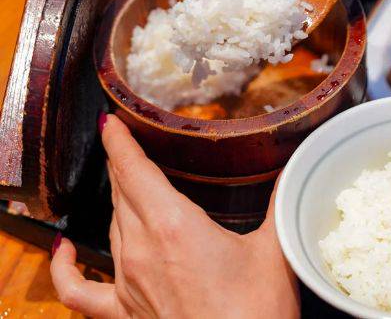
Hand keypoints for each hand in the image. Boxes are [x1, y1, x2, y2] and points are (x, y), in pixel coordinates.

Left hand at [50, 114, 298, 318]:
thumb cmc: (258, 311)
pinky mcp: (124, 313)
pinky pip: (79, 291)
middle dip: (125, 163)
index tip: (112, 121)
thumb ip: (279, 202)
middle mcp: (141, 250)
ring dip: (118, 199)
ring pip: (111, 226)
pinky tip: (65, 249)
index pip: (133, 170)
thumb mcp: (275, 249)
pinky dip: (65, 269)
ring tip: (126, 180)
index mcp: (174, 226)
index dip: (118, 141)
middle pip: (122, 192)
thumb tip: (294, 167)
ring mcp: (128, 284)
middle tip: (130, 142)